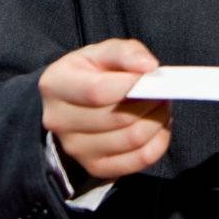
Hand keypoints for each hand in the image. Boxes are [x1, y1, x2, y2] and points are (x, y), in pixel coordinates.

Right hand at [40, 37, 171, 180]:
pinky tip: (158, 126)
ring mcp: (75, 148)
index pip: (98, 91)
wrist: (74, 103)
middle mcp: (59, 121)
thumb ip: (125, 53)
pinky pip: (140, 160)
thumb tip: (148, 66)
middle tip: (162, 89)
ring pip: (132, 139)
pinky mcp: (95, 167)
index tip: (151, 74)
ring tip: (161, 105)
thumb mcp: (103, 52)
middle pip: (119, 118)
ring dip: (158, 120)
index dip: (132, 84)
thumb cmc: (92, 72)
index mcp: (55, 84)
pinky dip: (158, 142)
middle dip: (151, 101)